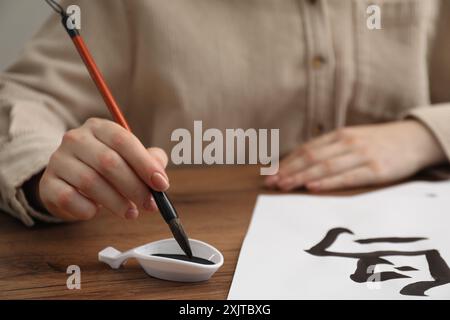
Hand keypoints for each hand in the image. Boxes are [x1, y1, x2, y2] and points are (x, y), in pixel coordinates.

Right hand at [39, 118, 168, 220]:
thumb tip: (160, 178)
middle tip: (150, 205)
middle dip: (135, 187)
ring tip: (131, 213)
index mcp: (99, 127)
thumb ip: (150, 162)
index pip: (124, 141)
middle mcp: (76, 138)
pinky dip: (88, 209)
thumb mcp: (130, 159)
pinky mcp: (48, 183)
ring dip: (116, 202)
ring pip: (90, 182)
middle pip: (109, 162)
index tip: (161, 185)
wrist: (69, 182)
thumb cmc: (106, 169)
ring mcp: (58, 159)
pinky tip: (97, 211)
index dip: (145, 164)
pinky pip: (70, 198)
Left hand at [265, 121, 445, 191]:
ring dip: (301, 177)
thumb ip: (329, 149)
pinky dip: (328, 182)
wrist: (414, 139)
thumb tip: (301, 163)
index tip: (269, 173)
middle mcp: (347, 143)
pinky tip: (312, 187)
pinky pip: (347, 177)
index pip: (306, 150)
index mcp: (339, 135)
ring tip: (284, 186)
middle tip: (270, 182)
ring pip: (325, 167)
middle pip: (311, 158)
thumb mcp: (352, 139)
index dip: (286, 162)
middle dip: (288, 171)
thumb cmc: (377, 143)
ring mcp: (361, 155)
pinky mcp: (375, 170)